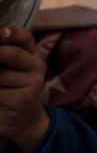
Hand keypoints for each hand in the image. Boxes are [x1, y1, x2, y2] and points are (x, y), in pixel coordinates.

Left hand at [0, 26, 49, 152]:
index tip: (1, 31)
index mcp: (31, 53)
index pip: (23, 37)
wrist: (22, 120)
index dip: (10, 33)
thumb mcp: (5, 69)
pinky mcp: (26, 98)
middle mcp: (37, 65)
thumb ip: (2, 56)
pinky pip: (0, 92)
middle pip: (12, 54)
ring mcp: (34, 81)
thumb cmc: (7, 90)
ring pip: (1, 75)